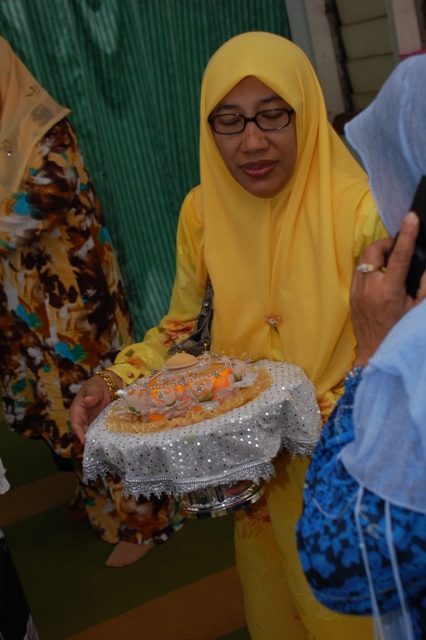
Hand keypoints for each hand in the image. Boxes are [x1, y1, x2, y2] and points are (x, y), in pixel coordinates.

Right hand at [70, 372, 121, 443]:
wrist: (108, 385)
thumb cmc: (97, 386)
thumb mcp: (94, 388)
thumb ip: (92, 394)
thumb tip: (87, 401)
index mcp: (77, 410)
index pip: (75, 423)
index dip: (78, 432)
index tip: (83, 440)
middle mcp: (83, 418)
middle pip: (83, 431)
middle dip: (87, 439)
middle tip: (94, 447)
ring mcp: (92, 421)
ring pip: (91, 432)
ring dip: (95, 439)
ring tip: (101, 446)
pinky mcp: (100, 422)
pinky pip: (100, 430)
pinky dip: (102, 435)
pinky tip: (108, 440)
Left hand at [351, 212, 425, 365]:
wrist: (375, 352)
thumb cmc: (400, 332)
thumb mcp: (417, 310)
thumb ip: (425, 287)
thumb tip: (424, 265)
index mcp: (389, 291)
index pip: (399, 256)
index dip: (407, 234)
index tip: (411, 218)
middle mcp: (370, 288)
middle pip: (373, 251)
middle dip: (386, 244)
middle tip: (398, 248)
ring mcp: (357, 291)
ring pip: (363, 260)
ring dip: (377, 255)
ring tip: (390, 261)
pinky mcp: (351, 295)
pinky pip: (358, 271)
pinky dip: (369, 266)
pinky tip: (380, 274)